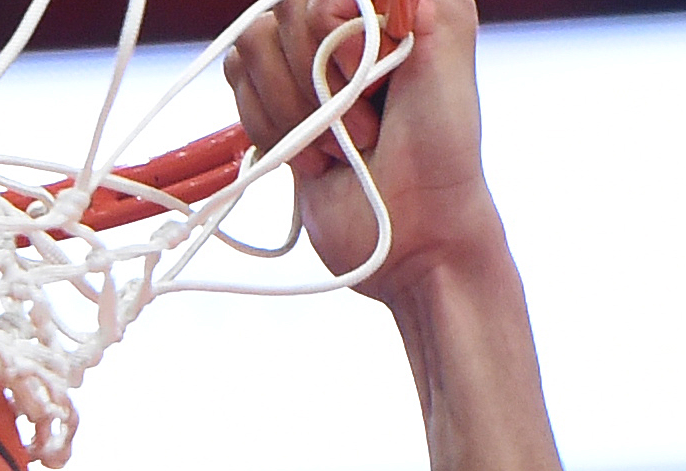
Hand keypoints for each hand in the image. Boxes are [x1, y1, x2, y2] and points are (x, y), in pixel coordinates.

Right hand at [224, 0, 504, 306]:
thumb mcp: (447, 42)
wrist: (412, 234)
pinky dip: (270, 128)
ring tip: (339, 144)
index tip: (374, 75)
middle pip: (285, 10)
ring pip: (253, 44)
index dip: (337, 31)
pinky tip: (311, 155)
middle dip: (318, 79)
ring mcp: (305, 63)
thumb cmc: (441, 151)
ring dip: (293, 108)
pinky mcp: (275, 105)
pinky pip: (237, 83)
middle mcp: (346, 20)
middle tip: (364, 123)